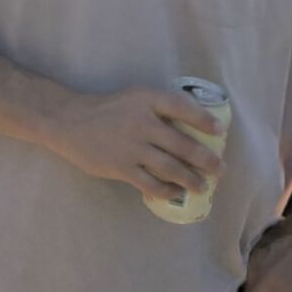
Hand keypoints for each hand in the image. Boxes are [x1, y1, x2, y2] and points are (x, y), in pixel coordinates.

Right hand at [44, 87, 223, 204]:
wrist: (71, 122)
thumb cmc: (108, 109)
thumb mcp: (134, 98)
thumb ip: (158, 110)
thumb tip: (191, 128)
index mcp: (146, 100)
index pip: (181, 107)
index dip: (203, 120)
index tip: (219, 132)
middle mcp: (142, 122)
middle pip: (182, 144)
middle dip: (205, 160)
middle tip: (220, 170)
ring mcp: (132, 147)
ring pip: (170, 167)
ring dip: (191, 179)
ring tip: (203, 186)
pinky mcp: (122, 167)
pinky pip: (150, 183)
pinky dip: (167, 190)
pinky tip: (176, 193)